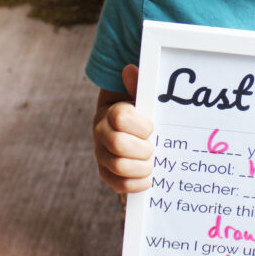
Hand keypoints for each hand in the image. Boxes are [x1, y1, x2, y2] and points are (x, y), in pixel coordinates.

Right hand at [93, 64, 154, 193]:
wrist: (131, 129)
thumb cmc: (140, 111)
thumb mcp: (140, 96)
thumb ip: (137, 85)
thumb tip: (130, 70)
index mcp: (110, 112)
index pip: (120, 117)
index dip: (140, 125)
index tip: (152, 127)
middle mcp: (101, 133)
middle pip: (118, 144)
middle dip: (142, 148)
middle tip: (153, 148)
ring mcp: (102, 155)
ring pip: (118, 166)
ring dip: (141, 167)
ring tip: (152, 163)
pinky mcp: (107, 174)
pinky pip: (118, 185)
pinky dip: (136, 184)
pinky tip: (148, 178)